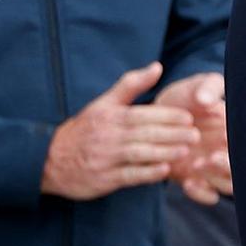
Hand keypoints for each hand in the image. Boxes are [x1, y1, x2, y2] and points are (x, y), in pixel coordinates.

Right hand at [42, 63, 196, 200]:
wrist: (49, 160)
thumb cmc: (85, 130)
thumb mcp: (103, 103)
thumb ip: (131, 85)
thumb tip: (158, 66)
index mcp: (110, 117)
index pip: (143, 114)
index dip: (167, 116)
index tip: (189, 117)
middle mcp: (108, 136)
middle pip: (144, 133)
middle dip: (172, 134)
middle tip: (196, 134)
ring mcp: (105, 158)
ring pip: (139, 154)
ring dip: (163, 152)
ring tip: (185, 150)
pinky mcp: (104, 179)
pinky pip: (128, 176)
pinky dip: (147, 173)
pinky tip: (164, 170)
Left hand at [156, 73, 230, 204]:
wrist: (158, 113)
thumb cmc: (186, 96)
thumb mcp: (198, 85)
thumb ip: (206, 87)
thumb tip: (206, 100)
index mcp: (238, 130)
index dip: (243, 147)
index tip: (223, 138)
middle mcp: (230, 151)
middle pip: (244, 170)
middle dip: (229, 168)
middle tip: (211, 158)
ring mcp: (215, 168)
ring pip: (229, 186)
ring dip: (216, 180)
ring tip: (196, 166)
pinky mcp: (197, 179)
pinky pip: (208, 196)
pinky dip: (201, 193)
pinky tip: (188, 182)